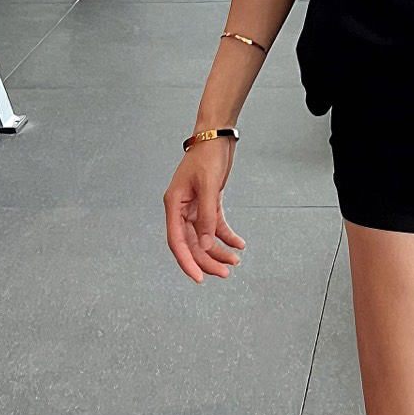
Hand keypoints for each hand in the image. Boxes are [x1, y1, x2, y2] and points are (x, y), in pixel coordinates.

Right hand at [164, 140, 244, 283]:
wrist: (217, 136)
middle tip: (226, 273)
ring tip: (235, 261)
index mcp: (174, 205)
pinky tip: (239, 244)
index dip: (187, 262)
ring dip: (218, 250)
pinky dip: (227, 236)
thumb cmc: (208, 155)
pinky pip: (215, 226)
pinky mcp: (208, 203)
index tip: (199, 278)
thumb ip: (207, 218)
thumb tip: (204, 245)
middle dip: (208, 260)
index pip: (177, 241)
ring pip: (203, 238)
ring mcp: (194, 207)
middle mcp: (181, 209)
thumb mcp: (209, 187)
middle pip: (191, 244)